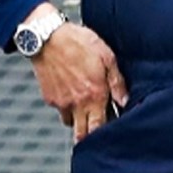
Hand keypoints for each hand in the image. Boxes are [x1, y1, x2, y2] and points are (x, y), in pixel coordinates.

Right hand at [26, 4, 127, 142]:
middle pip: (81, 134)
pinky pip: (60, 109)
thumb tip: (125, 100)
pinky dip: (67, 106)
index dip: (105, 133)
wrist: (48, 37)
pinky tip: (73, 91)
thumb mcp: (107, 57)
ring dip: (79, 118)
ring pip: (70, 122)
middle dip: (89, 134)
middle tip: (97, 125)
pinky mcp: (49, 97)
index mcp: (94, 95)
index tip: (112, 129)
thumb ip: (117, 82)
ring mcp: (60, 102)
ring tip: (86, 105)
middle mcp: (76, 103)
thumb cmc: (79, 43)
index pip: (98, 127)